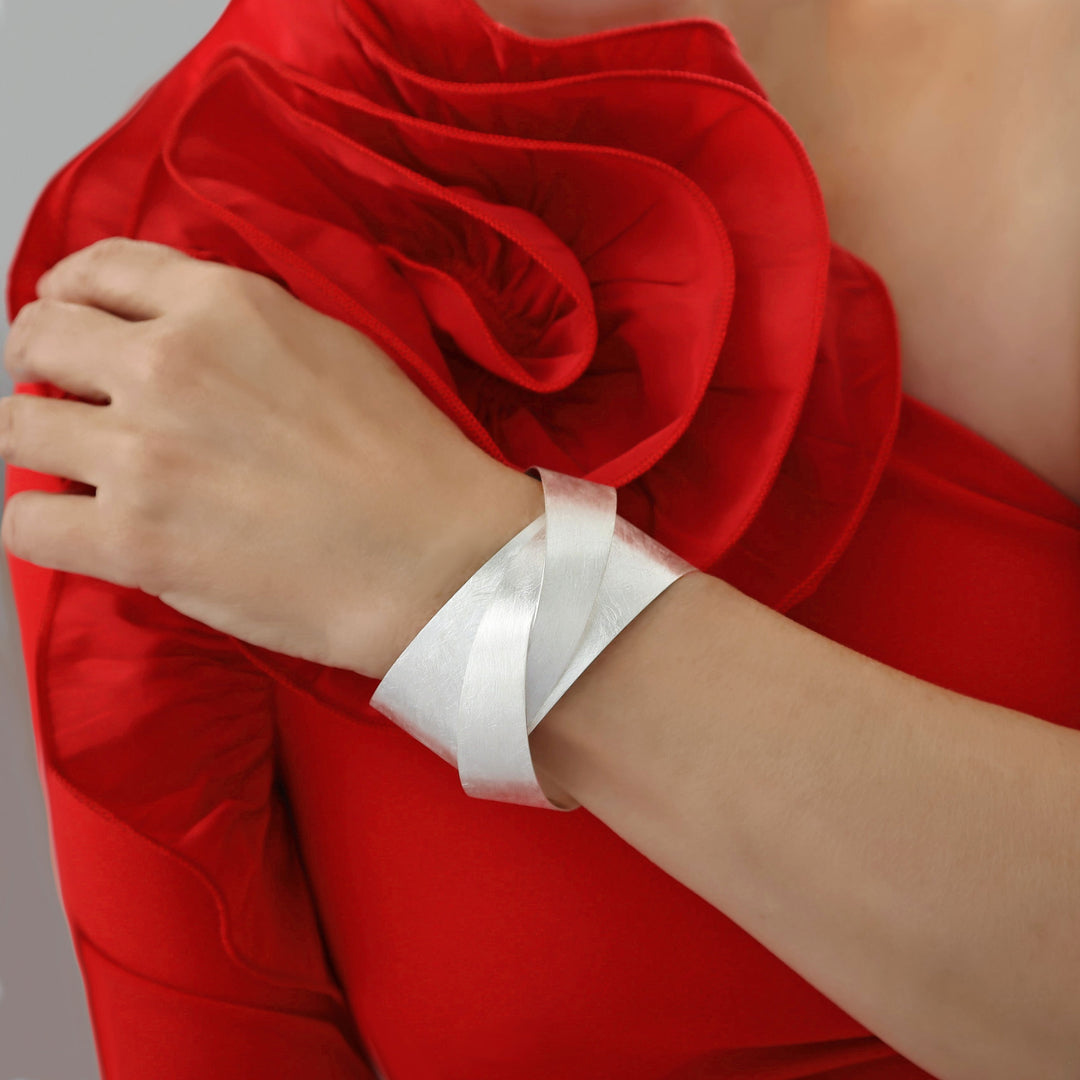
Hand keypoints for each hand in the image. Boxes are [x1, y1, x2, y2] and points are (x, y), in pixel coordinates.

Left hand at [1, 237, 544, 678]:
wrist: (438, 557)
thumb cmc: (408, 460)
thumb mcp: (334, 344)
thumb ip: (242, 323)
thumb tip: (175, 334)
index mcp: (224, 306)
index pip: (98, 270)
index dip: (69, 296)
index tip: (68, 321)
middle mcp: (170, 365)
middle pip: (39, 341)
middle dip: (45, 367)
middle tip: (71, 401)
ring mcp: (145, 453)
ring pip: (17, 428)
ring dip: (45, 446)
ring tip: (85, 471)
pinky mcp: (136, 541)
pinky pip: (25, 521)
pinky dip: (44, 524)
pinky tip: (84, 529)